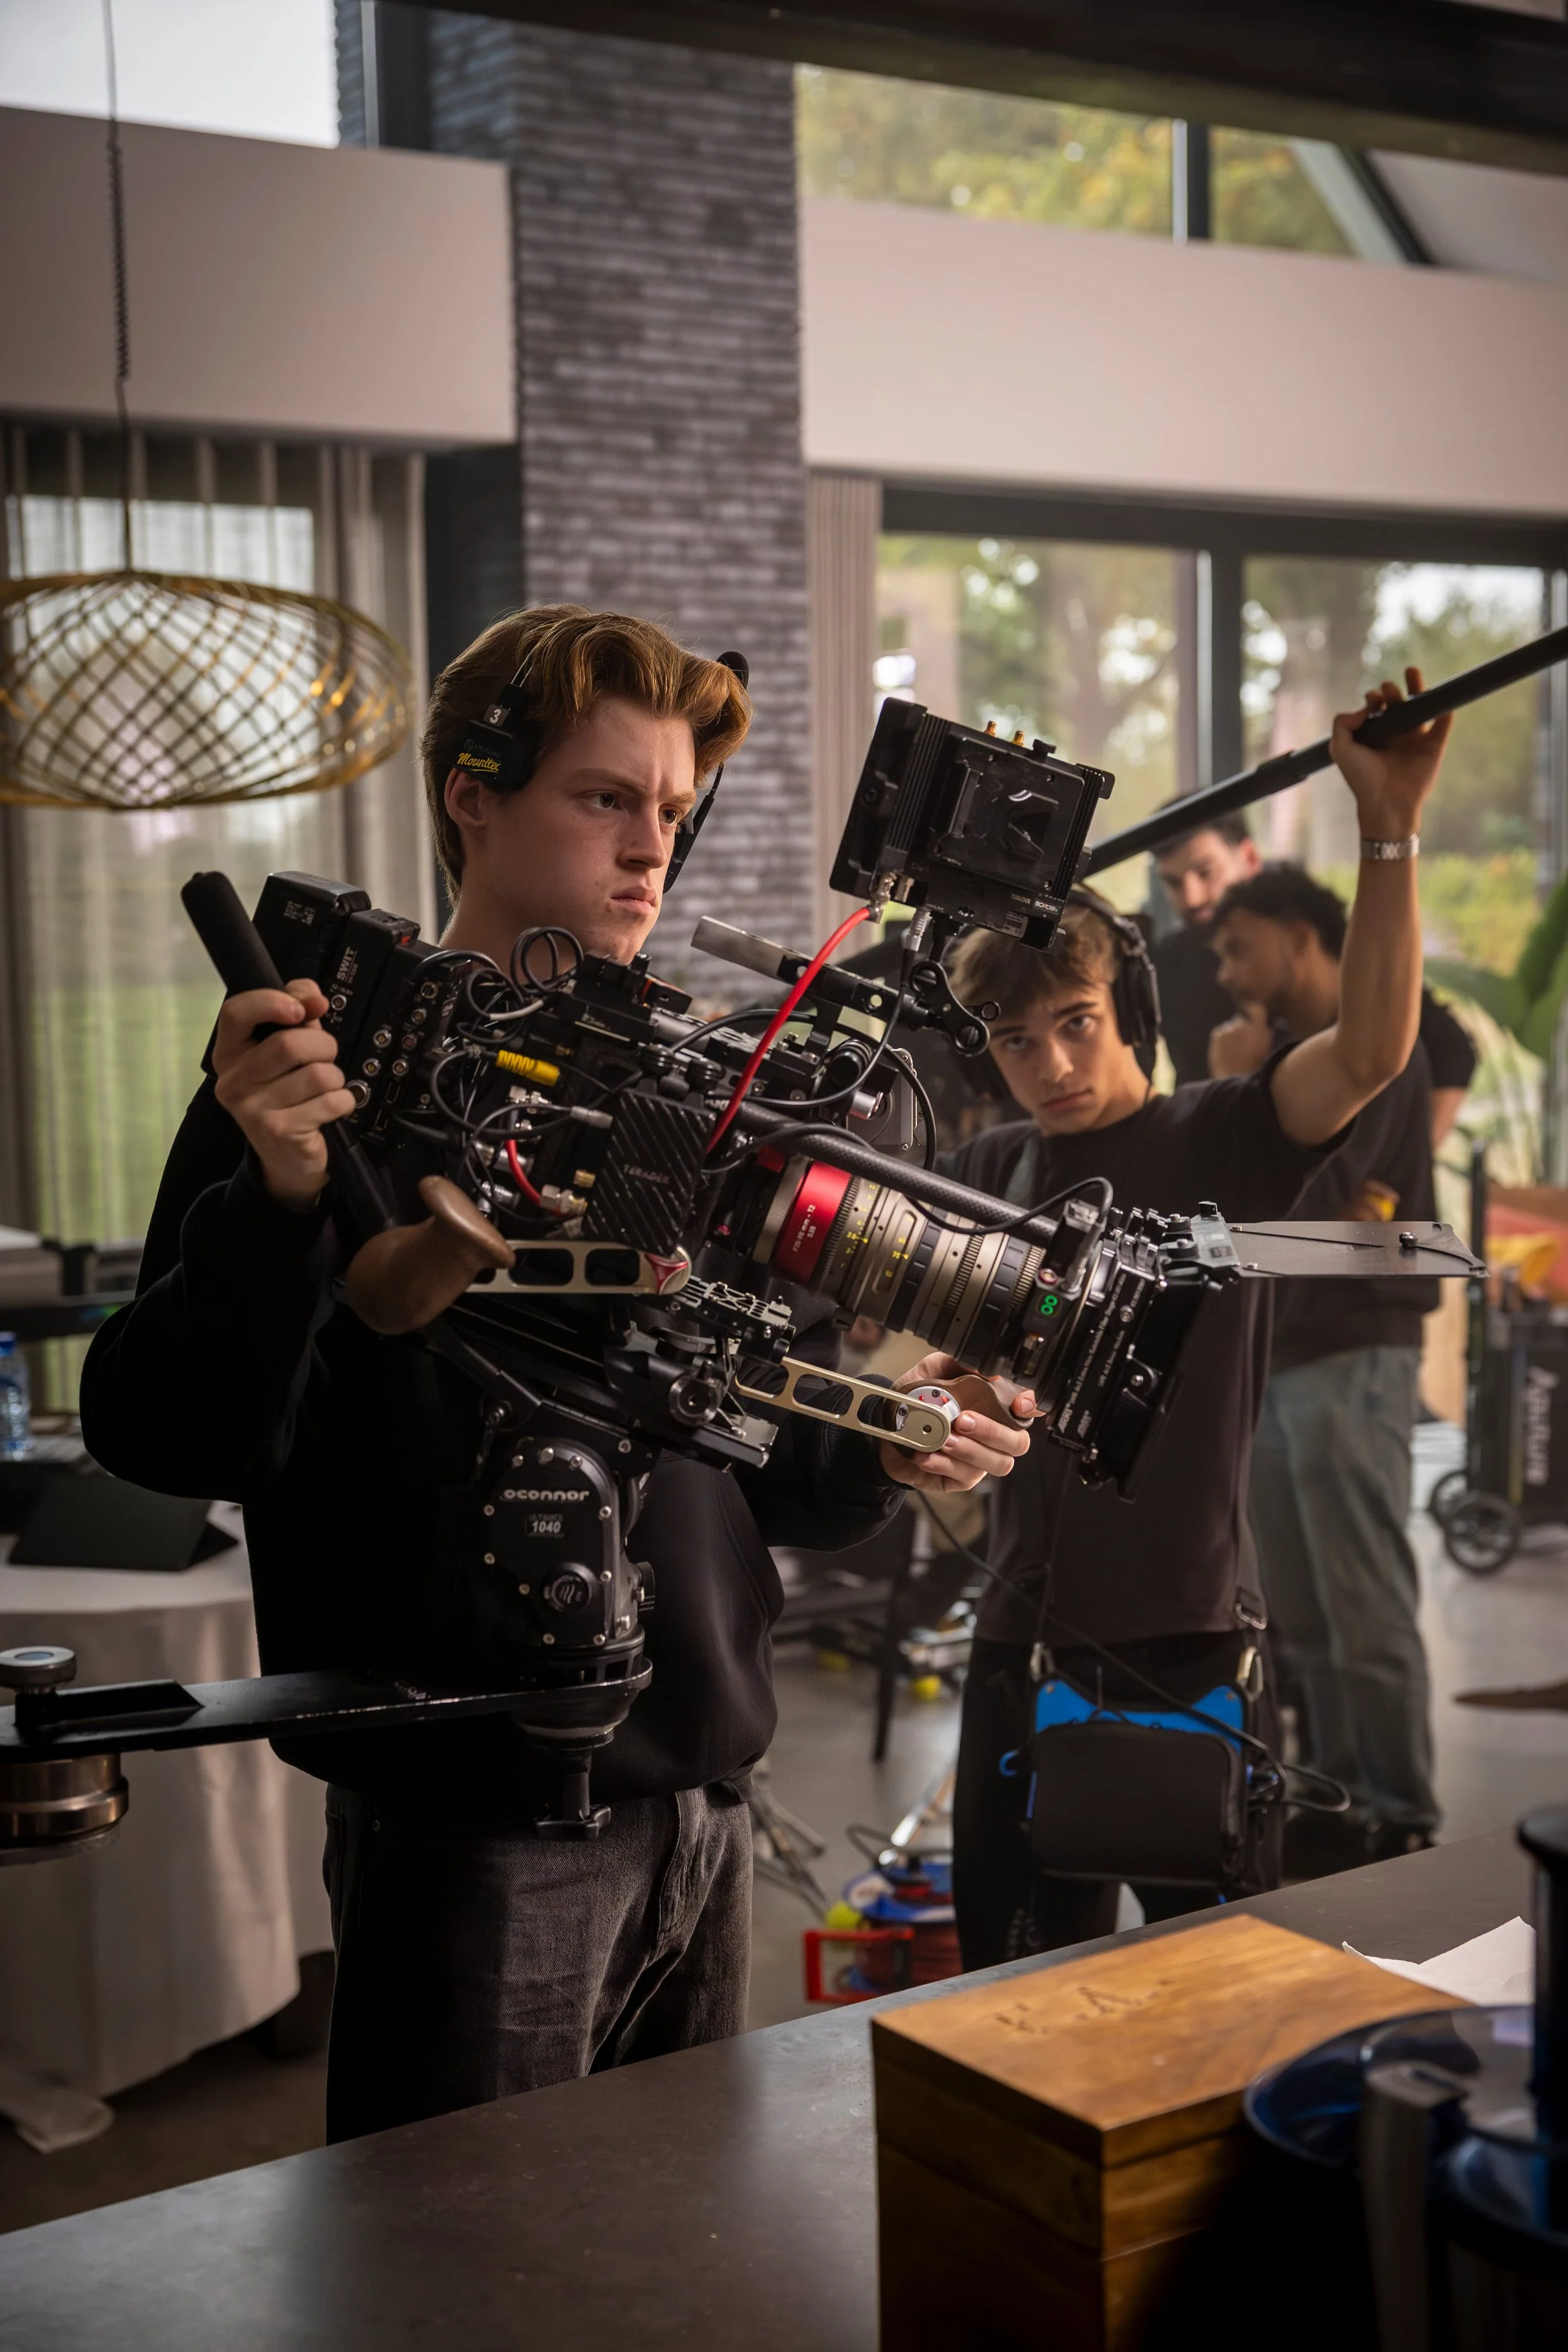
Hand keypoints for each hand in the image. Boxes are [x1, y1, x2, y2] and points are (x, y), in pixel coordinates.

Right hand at [211, 980, 355, 1210]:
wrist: (288, 1158)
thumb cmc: (289, 1094)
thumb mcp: (289, 1046)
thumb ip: (299, 1011)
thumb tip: (315, 998)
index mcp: (229, 1053)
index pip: (234, 1012)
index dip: (271, 1001)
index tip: (300, 1010)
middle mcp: (233, 1080)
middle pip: (289, 1044)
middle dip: (323, 1046)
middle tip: (324, 1058)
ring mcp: (252, 1109)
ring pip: (317, 1074)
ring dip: (335, 1078)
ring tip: (324, 1089)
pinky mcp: (278, 1131)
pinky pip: (331, 1101)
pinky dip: (343, 1102)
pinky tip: (329, 1110)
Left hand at [877, 1352, 1033, 1496]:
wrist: (886, 1427)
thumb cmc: (915, 1399)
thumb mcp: (931, 1371)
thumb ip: (958, 1363)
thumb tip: (988, 1369)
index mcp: (993, 1408)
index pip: (1026, 1411)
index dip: (1030, 1408)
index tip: (1019, 1404)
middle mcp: (993, 1437)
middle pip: (1018, 1443)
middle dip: (992, 1431)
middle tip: (962, 1420)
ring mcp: (979, 1461)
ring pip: (996, 1463)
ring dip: (970, 1451)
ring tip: (942, 1439)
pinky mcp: (959, 1480)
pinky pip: (964, 1477)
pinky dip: (944, 1464)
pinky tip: (926, 1454)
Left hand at [1208, 1003, 1272, 1078]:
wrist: (1232, 1078)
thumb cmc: (1252, 1066)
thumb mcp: (1265, 1049)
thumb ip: (1264, 1032)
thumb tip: (1261, 1022)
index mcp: (1259, 1029)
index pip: (1256, 1009)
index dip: (1253, 1011)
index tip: (1251, 1015)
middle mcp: (1244, 1025)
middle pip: (1242, 1019)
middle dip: (1243, 1027)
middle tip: (1243, 1044)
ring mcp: (1229, 1028)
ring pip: (1231, 1026)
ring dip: (1233, 1034)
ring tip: (1235, 1051)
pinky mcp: (1217, 1033)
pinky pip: (1221, 1031)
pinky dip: (1223, 1039)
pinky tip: (1227, 1052)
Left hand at [1331, 665, 1451, 841]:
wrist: (1385, 803)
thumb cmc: (1362, 778)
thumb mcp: (1340, 749)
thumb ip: (1343, 724)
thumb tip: (1364, 708)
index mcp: (1375, 734)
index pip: (1377, 708)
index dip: (1374, 698)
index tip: (1372, 699)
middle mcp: (1396, 734)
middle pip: (1399, 703)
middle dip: (1392, 691)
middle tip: (1387, 689)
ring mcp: (1416, 740)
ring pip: (1421, 708)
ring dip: (1418, 688)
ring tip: (1411, 671)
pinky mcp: (1434, 748)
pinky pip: (1443, 726)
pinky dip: (1446, 711)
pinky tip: (1444, 700)